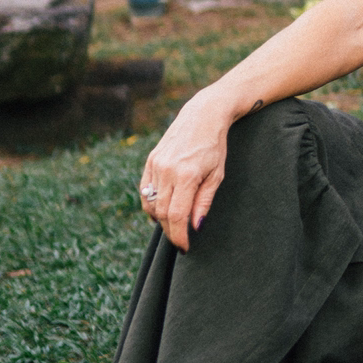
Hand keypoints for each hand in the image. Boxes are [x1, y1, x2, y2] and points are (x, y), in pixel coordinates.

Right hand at [138, 90, 233, 250]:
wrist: (203, 116)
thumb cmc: (215, 146)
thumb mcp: (217, 175)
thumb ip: (204, 202)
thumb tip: (195, 227)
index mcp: (185, 175)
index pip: (176, 215)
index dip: (178, 236)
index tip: (184, 247)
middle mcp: (166, 170)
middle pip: (161, 212)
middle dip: (170, 231)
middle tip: (180, 240)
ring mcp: (155, 165)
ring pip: (150, 203)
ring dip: (159, 219)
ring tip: (173, 225)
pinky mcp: (150, 161)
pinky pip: (145, 190)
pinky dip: (150, 204)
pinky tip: (160, 211)